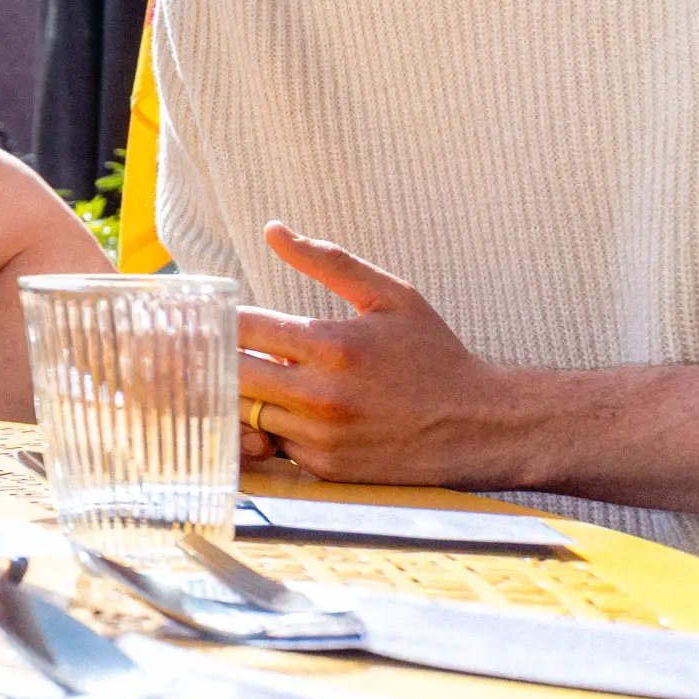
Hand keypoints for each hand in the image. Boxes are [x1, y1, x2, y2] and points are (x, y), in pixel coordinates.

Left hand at [236, 222, 534, 485]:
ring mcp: (323, 437)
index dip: (221, 318)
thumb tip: (272, 229)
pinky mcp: (327, 469)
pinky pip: (273, 444)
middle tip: (221, 346)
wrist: (481, 426)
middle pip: (231, 372)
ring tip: (262, 376)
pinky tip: (291, 411)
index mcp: (332, 345)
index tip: (217, 314)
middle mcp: (322, 395)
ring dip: (246, 393)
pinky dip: (273, 428)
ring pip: (246, 411)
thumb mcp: (391, 297)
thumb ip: (328, 260)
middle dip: (221, 356)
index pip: (241, 327)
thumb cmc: (433, 354)